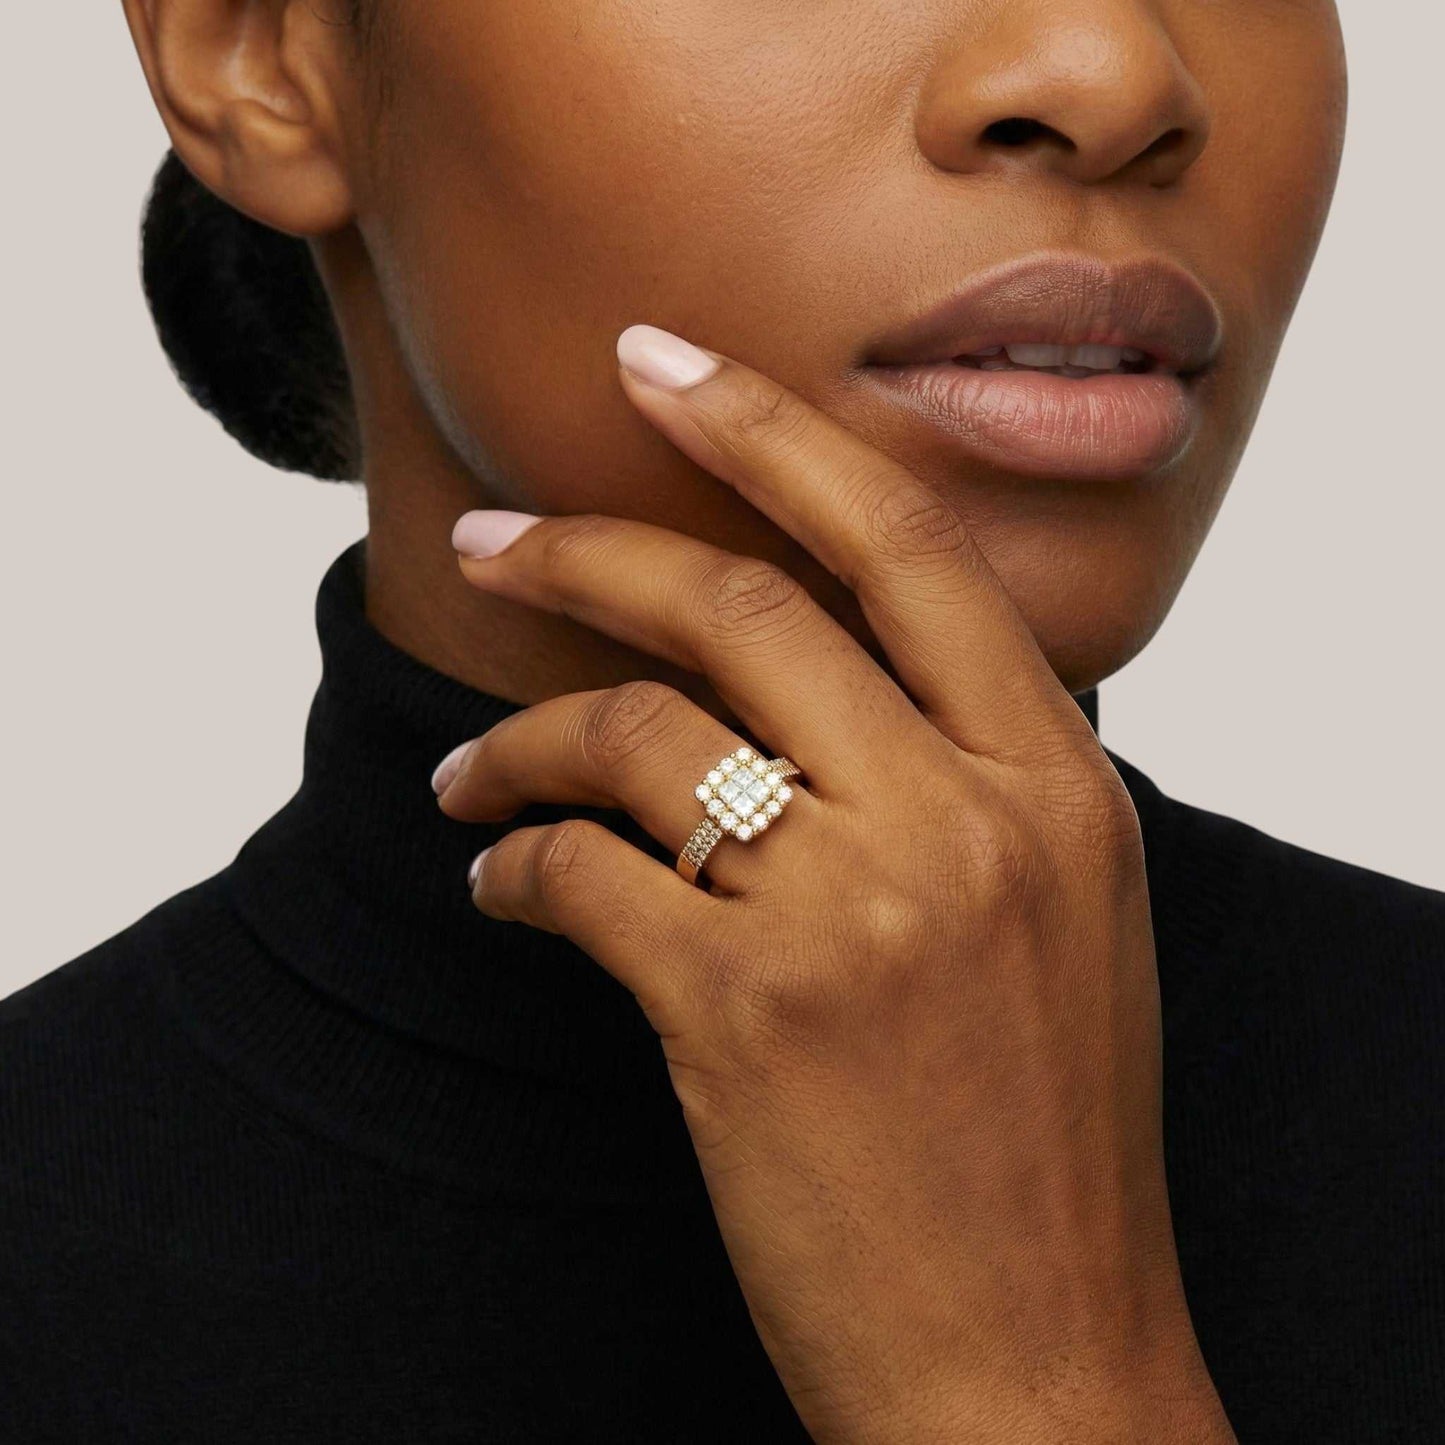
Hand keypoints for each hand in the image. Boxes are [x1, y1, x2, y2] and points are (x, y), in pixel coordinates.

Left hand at [433, 325, 1233, 1443]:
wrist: (1037, 1362)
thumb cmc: (1046, 1143)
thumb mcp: (1065, 922)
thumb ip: (972, 782)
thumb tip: (837, 682)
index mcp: (1056, 787)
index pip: (903, 547)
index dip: (769, 433)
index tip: (664, 367)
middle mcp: (963, 822)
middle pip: (741, 605)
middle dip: (590, 547)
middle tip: (495, 533)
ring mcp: (854, 913)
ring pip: (638, 732)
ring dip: (520, 738)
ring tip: (464, 774)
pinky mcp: (741, 1015)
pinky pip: (582, 874)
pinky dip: (514, 864)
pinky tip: (501, 884)